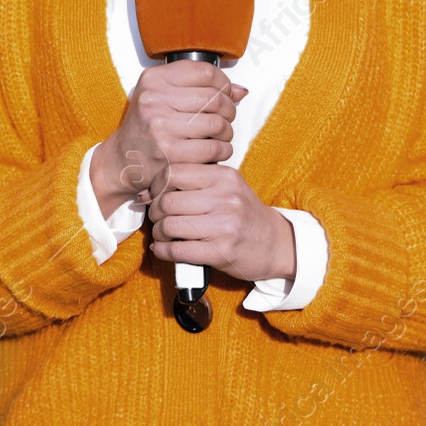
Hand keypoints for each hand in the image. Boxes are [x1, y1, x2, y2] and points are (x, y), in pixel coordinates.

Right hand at [89, 60, 246, 218]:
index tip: (226, 94)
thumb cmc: (146, 127)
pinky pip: (213, 148)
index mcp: (153, 79)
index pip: (205, 72)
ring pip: (217, 123)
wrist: (121, 159)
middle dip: (229, 110)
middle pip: (215, 98)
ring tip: (220, 136)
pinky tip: (216, 151)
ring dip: (227, 132)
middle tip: (225, 118)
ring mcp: (160, 126)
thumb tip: (241, 91)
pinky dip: (222, 151)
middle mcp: (154, 99)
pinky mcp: (169, 152)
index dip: (224, 84)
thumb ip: (201, 89)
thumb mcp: (163, 97)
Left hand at [147, 165, 295, 282]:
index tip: (154, 195)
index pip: (173, 173)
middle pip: (167, 201)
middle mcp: (225, 198)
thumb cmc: (244, 214)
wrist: (275, 243)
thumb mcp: (227, 187)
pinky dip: (163, 251)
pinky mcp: (221, 252)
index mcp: (224, 176)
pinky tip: (164, 249)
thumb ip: (195, 182)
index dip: (156, 186)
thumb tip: (150, 190)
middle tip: (157, 217)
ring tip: (162, 234)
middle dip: (155, 212)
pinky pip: (177, 250)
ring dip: (158, 233)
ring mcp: (224, 226)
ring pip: (169, 226)